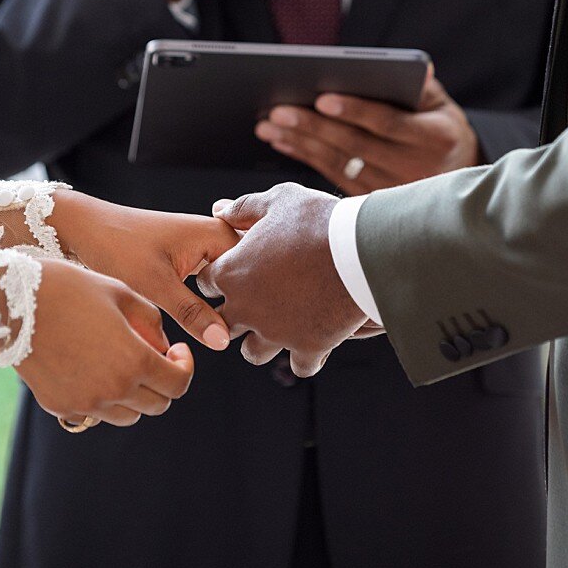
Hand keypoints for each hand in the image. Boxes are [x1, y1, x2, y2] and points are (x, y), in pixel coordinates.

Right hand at [16, 259, 194, 427]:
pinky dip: (102, 399)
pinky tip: (92, 370)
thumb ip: (151, 322)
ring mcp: (85, 403)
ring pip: (128, 415)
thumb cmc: (70, 288)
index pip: (179, 384)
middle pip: (157, 405)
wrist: (12, 303)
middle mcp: (113, 390)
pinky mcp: (61, 406)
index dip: (185, 367)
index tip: (177, 351)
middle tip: (154, 357)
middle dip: (164, 383)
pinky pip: (94, 414)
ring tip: (122, 364)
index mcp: (134, 361)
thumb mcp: (121, 292)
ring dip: (135, 395)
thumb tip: (164, 346)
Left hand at [52, 190, 237, 350]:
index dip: (255, 302)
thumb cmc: (115, 247)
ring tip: (232, 326)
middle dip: (245, 303)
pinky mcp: (190, 258)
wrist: (83, 229)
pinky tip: (209, 320)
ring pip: (231, 282)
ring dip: (229, 302)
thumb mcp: (154, 285)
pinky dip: (213, 299)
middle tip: (247, 331)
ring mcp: (204, 246)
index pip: (256, 272)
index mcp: (217, 234)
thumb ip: (192, 314)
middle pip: (248, 277)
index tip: (252, 327)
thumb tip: (224, 340)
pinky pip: (215, 281)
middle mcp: (216, 236)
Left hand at [198, 183, 366, 376]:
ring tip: (280, 328)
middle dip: (237, 314)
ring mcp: (276, 332)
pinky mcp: (308, 347)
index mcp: (233, 272)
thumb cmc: (318, 220)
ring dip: (264, 342)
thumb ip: (244, 208)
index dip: (221, 276)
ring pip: (254, 353)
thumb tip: (220, 210)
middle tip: (259, 300)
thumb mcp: (279, 201)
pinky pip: (300, 366)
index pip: (206, 283)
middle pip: (225, 323)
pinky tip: (314, 341)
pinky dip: (306, 357)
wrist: (362, 249)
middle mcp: (247, 308)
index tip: (238, 272)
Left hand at [255, 73, 480, 193]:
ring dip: (300, 144)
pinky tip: (283, 143)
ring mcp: (391, 192)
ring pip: (339, 164)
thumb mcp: (442, 107)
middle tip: (278, 111)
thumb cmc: (442, 131)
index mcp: (435, 140)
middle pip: (355, 146)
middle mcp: (414, 169)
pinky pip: (333, 178)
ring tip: (269, 125)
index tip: (321, 98)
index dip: (355, 110)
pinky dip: (306, 159)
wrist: (454, 186)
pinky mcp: (372, 204)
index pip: (388, 124)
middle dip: (313, 127)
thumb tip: (421, 68)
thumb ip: (423, 87)